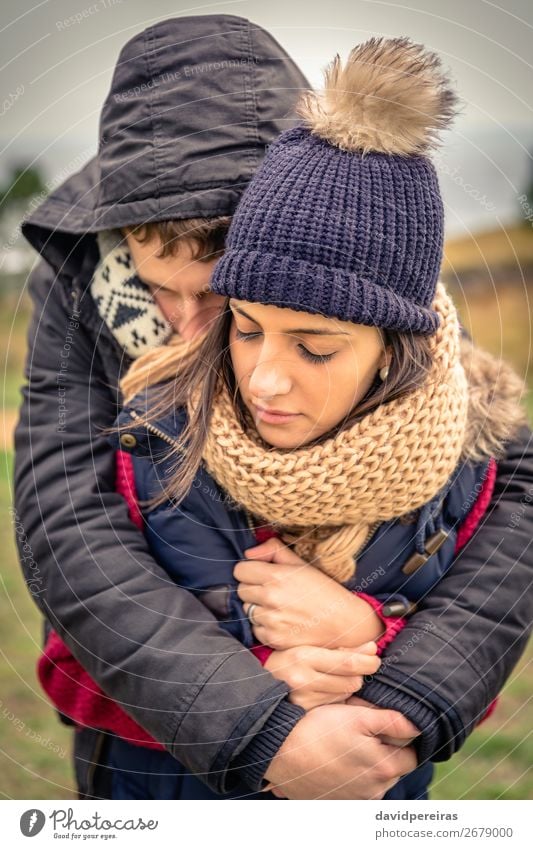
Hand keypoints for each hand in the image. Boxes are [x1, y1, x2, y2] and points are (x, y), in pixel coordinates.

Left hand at [235, 538, 382, 649]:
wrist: (345, 623)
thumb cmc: (324, 591)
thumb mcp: (302, 564)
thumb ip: (273, 550)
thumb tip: (249, 552)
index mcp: (276, 576)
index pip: (240, 570)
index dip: (250, 571)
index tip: (261, 575)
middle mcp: (271, 598)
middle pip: (241, 591)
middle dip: (253, 590)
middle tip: (273, 592)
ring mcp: (271, 621)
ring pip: (247, 611)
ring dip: (258, 609)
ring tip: (280, 608)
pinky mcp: (274, 639)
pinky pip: (255, 630)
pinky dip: (265, 628)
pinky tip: (283, 623)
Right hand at [263, 703, 419, 798]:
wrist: (280, 752)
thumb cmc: (318, 729)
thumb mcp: (357, 715)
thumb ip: (393, 722)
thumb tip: (419, 726)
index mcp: (384, 768)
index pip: (412, 754)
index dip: (402, 736)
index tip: (384, 723)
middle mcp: (374, 790)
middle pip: (394, 768)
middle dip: (386, 749)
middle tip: (362, 728)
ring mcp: (355, 798)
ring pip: (375, 778)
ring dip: (369, 762)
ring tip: (347, 742)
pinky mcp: (338, 801)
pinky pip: (357, 787)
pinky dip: (352, 773)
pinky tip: (336, 758)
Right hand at [264, 642, 380, 710]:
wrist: (260, 680)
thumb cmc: (289, 658)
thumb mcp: (310, 646)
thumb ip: (342, 648)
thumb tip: (372, 648)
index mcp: (304, 655)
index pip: (348, 662)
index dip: (368, 662)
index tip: (374, 659)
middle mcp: (303, 678)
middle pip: (351, 681)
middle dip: (359, 674)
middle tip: (356, 668)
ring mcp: (303, 698)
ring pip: (346, 693)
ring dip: (348, 685)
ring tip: (336, 677)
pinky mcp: (305, 711)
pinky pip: (335, 703)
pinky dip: (337, 695)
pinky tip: (327, 688)